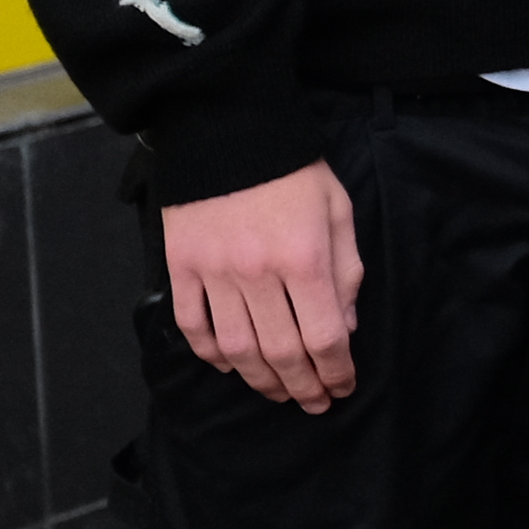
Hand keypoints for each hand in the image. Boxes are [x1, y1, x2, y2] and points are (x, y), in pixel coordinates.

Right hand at [161, 160, 364, 411]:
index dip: (336, 371)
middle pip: (282, 353)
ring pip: (237, 349)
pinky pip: (194, 326)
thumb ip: (346, 270)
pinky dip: (212, 354)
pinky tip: (231, 364)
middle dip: (302, 386)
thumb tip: (346, 326)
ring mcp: (215, 273)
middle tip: (313, 401)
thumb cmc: (293, 167)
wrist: (227, 127)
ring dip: (260, 380)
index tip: (342, 387)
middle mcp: (258, 273)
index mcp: (305, 258)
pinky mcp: (182, 266)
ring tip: (277, 390)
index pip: (325, 337)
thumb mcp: (337, 209)